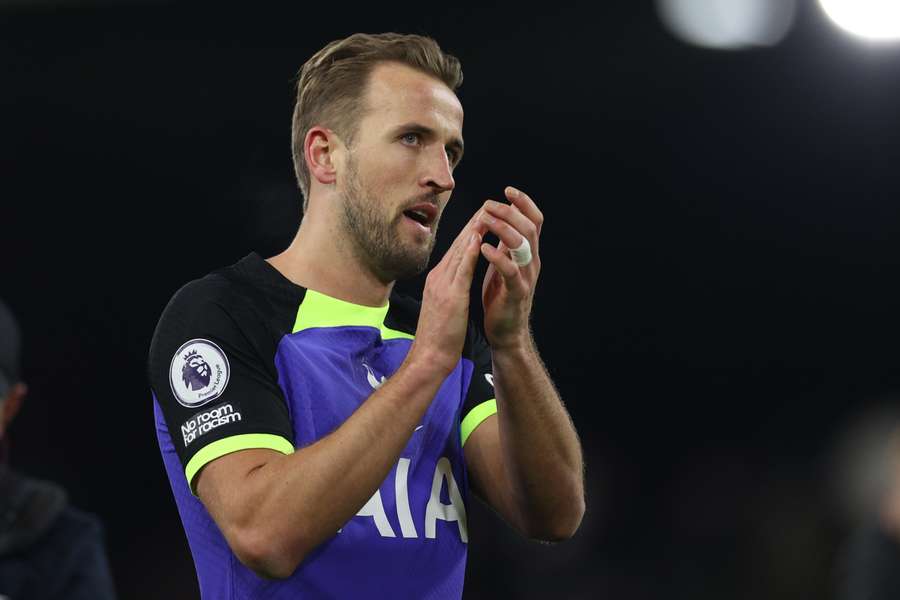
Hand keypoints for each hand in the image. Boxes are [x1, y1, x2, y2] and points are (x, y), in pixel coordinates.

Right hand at [408, 209, 487, 374]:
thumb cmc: (438, 336)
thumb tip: (457, 280)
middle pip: (457, 244)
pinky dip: (469, 252)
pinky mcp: (450, 296)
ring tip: (486, 212)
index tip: (482, 216)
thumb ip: (449, 289)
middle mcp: (438, 277)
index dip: (469, 231)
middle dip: (473, 223)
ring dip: (473, 230)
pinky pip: (461, 270)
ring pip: (459, 251)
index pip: (455, 250)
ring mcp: (442, 285)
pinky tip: (478, 238)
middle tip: (487, 204)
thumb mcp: (444, 306)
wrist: (428, 357)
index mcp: (437, 280)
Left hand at [478, 186, 542, 350]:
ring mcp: (526, 277)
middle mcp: (532, 262)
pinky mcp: (516, 293)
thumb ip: (507, 244)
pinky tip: (483, 248)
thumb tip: (503, 219)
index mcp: (529, 253)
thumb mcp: (505, 264)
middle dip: (510, 211)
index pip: (534, 221)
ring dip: (503, 228)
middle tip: (489, 205)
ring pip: (523, 245)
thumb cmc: (500, 296)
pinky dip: (498, 257)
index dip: (524, 203)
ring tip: (485, 220)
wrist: (505, 331)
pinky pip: (511, 271)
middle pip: (529, 227)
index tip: (508, 190)